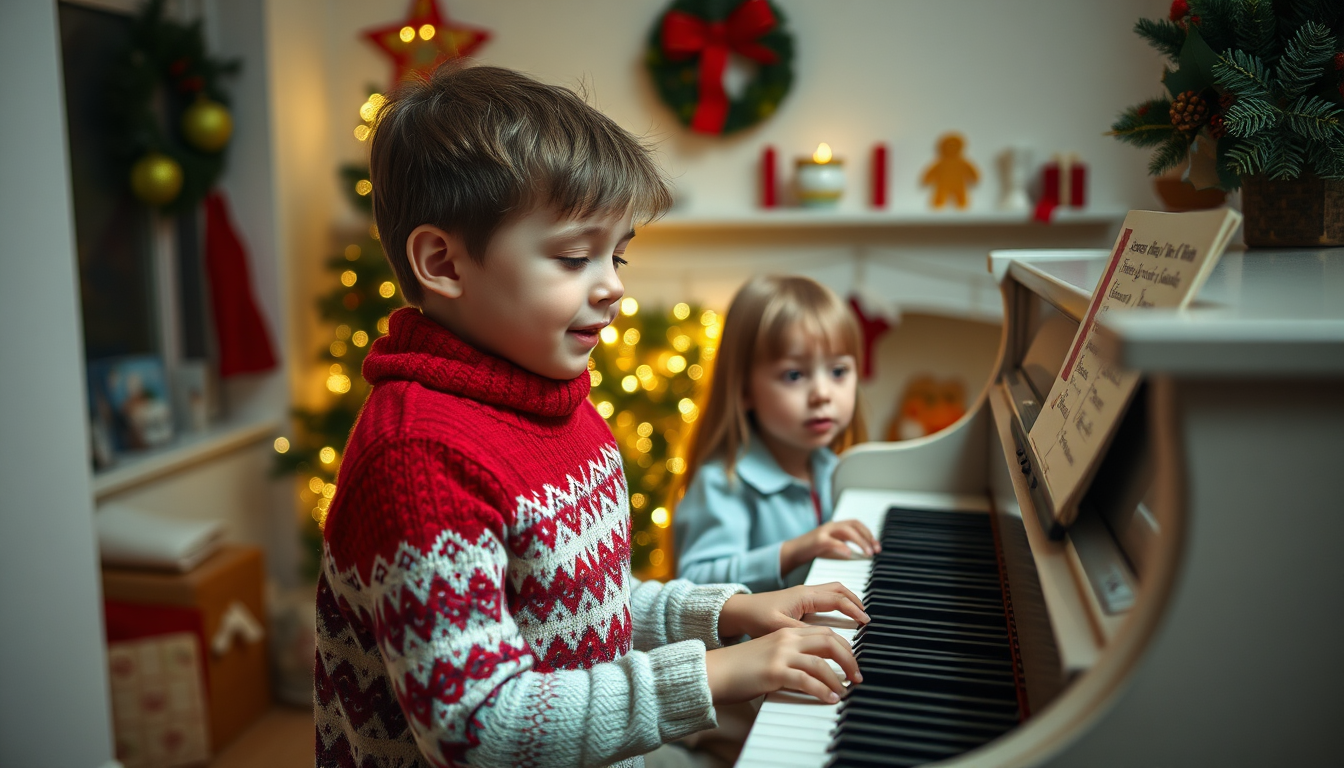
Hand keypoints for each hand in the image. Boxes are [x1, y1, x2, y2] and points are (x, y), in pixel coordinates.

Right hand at [705, 626, 860, 704]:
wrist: (713, 670)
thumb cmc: (738, 666)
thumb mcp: (768, 653)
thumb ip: (790, 655)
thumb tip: (813, 671)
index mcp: (786, 632)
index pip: (825, 632)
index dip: (844, 646)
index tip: (852, 661)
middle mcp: (786, 639)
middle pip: (830, 641)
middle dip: (849, 658)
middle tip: (857, 675)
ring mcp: (780, 654)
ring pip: (822, 661)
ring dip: (839, 677)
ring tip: (846, 690)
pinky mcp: (774, 672)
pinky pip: (807, 680)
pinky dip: (823, 690)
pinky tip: (830, 698)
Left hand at [718, 583, 868, 639]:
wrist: (737, 611)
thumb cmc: (755, 617)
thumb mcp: (779, 628)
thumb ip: (802, 632)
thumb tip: (824, 639)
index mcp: (804, 595)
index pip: (836, 599)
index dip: (853, 609)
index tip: (865, 621)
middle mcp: (805, 592)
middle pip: (838, 589)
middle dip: (855, 600)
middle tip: (866, 616)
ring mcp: (802, 595)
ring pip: (832, 591)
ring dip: (847, 600)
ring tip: (858, 614)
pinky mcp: (798, 602)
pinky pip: (824, 597)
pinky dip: (837, 603)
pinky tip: (838, 616)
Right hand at [780, 520, 880, 573]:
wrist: (794, 551)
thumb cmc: (814, 550)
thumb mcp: (834, 549)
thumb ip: (848, 549)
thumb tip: (865, 555)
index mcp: (837, 526)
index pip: (858, 524)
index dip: (869, 534)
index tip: (877, 547)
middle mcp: (832, 525)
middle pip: (855, 525)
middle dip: (868, 537)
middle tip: (876, 550)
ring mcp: (825, 531)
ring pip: (847, 531)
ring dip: (860, 542)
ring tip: (867, 553)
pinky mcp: (818, 540)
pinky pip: (833, 541)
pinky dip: (843, 547)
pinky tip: (849, 554)